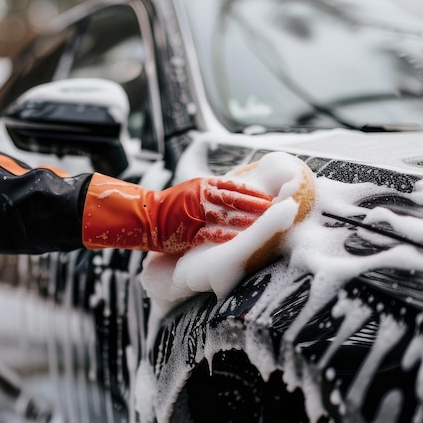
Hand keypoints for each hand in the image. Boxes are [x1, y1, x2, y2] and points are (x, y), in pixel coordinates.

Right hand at [82, 174, 271, 253]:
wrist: (146, 216)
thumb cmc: (172, 205)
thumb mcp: (193, 190)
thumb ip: (214, 192)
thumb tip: (240, 196)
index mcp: (204, 185)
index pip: (235, 187)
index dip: (254, 193)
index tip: (271, 198)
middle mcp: (201, 197)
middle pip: (235, 200)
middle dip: (257, 206)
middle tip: (276, 210)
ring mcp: (196, 215)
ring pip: (227, 216)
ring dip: (248, 220)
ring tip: (265, 224)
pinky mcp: (190, 232)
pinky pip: (212, 233)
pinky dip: (228, 235)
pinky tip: (242, 237)